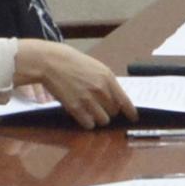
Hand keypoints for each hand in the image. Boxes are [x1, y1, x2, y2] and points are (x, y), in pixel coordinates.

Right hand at [15, 39, 132, 124]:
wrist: (51, 62)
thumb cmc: (72, 62)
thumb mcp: (95, 67)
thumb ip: (107, 82)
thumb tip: (116, 98)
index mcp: (107, 77)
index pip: (125, 100)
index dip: (130, 112)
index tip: (133, 118)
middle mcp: (100, 89)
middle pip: (114, 112)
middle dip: (109, 112)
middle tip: (101, 108)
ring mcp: (88, 99)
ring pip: (103, 120)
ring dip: (99, 119)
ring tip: (92, 113)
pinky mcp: (75, 107)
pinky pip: (88, 123)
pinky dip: (87, 123)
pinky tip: (83, 117)